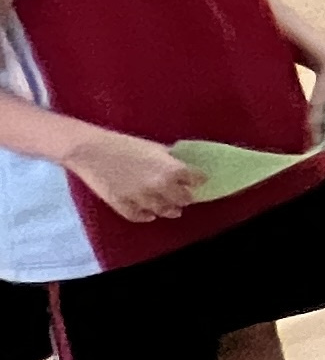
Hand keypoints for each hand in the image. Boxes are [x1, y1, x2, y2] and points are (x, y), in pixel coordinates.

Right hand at [63, 127, 198, 225]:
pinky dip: (146, 216)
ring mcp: (141, 198)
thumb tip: (180, 164)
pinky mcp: (123, 205)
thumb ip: (169, 159)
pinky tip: (150, 214)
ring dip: (169, 210)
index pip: (196, 179)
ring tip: (173, 209)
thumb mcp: (154, 147)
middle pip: (183, 199)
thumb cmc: (123, 143)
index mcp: (171, 169)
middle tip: (186, 196)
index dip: (198, 180)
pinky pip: (139, 216)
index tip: (199, 180)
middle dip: (186, 197)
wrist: (90, 150)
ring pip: (163, 211)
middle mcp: (160, 187)